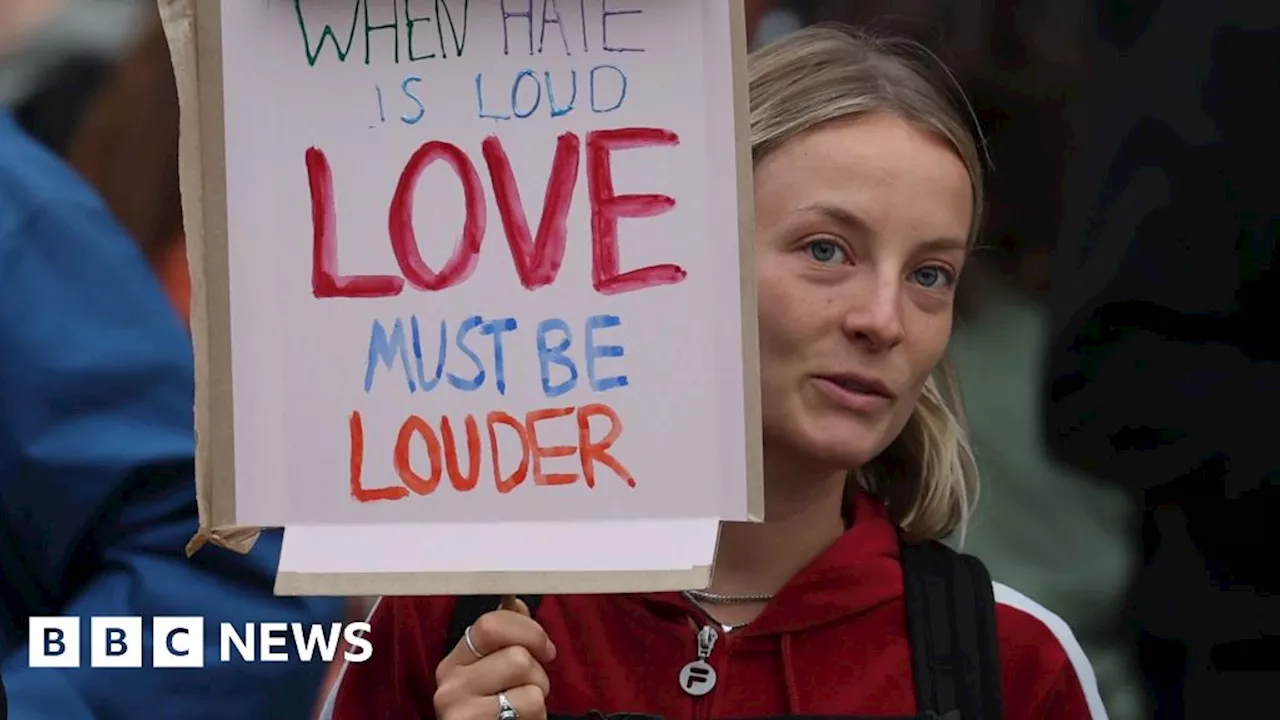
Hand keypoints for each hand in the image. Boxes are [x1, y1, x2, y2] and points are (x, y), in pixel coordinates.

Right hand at [434, 598, 557, 719]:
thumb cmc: (495, 716)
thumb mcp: (494, 676)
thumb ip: (505, 639)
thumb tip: (515, 603)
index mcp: (454, 663)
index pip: (490, 624)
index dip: (528, 630)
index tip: (544, 648)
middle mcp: (450, 684)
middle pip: (516, 654)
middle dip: (538, 669)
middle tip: (534, 685)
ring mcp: (461, 709)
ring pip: (527, 677)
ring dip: (539, 694)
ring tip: (523, 708)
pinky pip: (530, 704)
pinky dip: (537, 715)